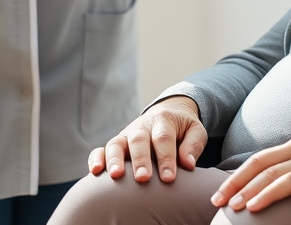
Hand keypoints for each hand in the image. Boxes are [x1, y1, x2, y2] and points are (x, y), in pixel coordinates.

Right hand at [89, 96, 206, 182]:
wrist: (168, 111)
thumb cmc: (182, 127)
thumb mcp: (195, 130)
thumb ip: (193, 145)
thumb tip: (188, 164)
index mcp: (163, 120)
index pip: (164, 138)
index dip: (166, 158)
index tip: (169, 178)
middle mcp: (142, 126)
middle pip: (138, 140)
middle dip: (140, 160)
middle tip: (143, 178)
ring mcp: (127, 134)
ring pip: (116, 143)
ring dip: (114, 159)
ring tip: (116, 175)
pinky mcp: (117, 143)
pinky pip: (101, 149)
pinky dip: (96, 158)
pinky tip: (95, 171)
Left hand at [211, 131, 290, 224]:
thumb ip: (287, 164)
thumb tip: (258, 181)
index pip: (258, 161)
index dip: (237, 178)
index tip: (219, 195)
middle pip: (267, 171)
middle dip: (244, 188)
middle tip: (226, 205)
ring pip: (289, 181)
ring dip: (268, 195)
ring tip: (252, 209)